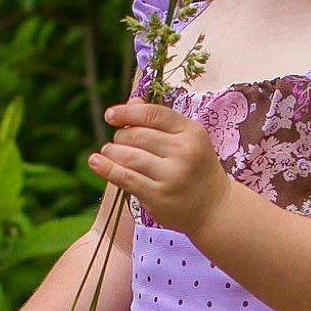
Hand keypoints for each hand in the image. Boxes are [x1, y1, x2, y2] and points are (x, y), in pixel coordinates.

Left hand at [89, 99, 229, 236]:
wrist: (214, 208)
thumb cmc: (197, 170)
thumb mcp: (188, 140)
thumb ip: (160, 121)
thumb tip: (131, 102)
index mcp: (192, 133)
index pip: (154, 114)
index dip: (128, 112)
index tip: (111, 115)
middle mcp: (184, 152)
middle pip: (137, 135)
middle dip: (120, 136)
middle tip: (118, 142)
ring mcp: (172, 175)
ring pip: (127, 156)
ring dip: (112, 152)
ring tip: (110, 153)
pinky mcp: (158, 196)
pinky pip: (125, 178)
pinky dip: (106, 168)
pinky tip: (96, 162)